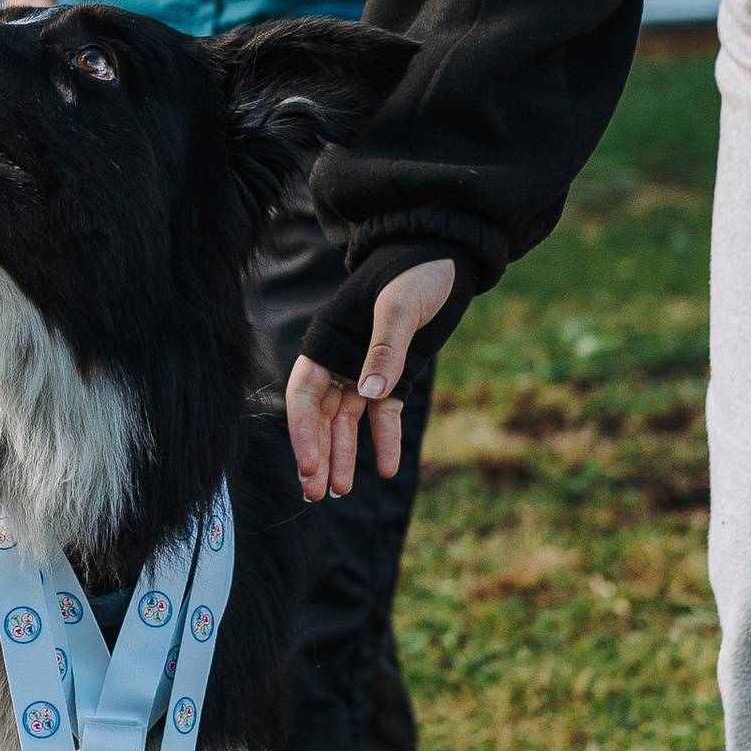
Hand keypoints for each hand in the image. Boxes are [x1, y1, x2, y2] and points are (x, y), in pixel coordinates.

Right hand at [286, 257, 454, 497]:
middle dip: (319, 454)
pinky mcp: (397, 376)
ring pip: (349, 421)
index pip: (305, 396)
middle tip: (316, 493)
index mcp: (328, 342)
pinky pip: (385, 415)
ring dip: (345, 455)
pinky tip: (388, 468)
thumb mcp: (399, 306)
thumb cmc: (414, 272)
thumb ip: (384, 349)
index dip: (303, 433)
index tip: (309, 466)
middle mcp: (342, 361)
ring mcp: (368, 370)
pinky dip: (386, 440)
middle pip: (322, 416)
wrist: (447, 257)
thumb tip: (368, 392)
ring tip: (342, 491)